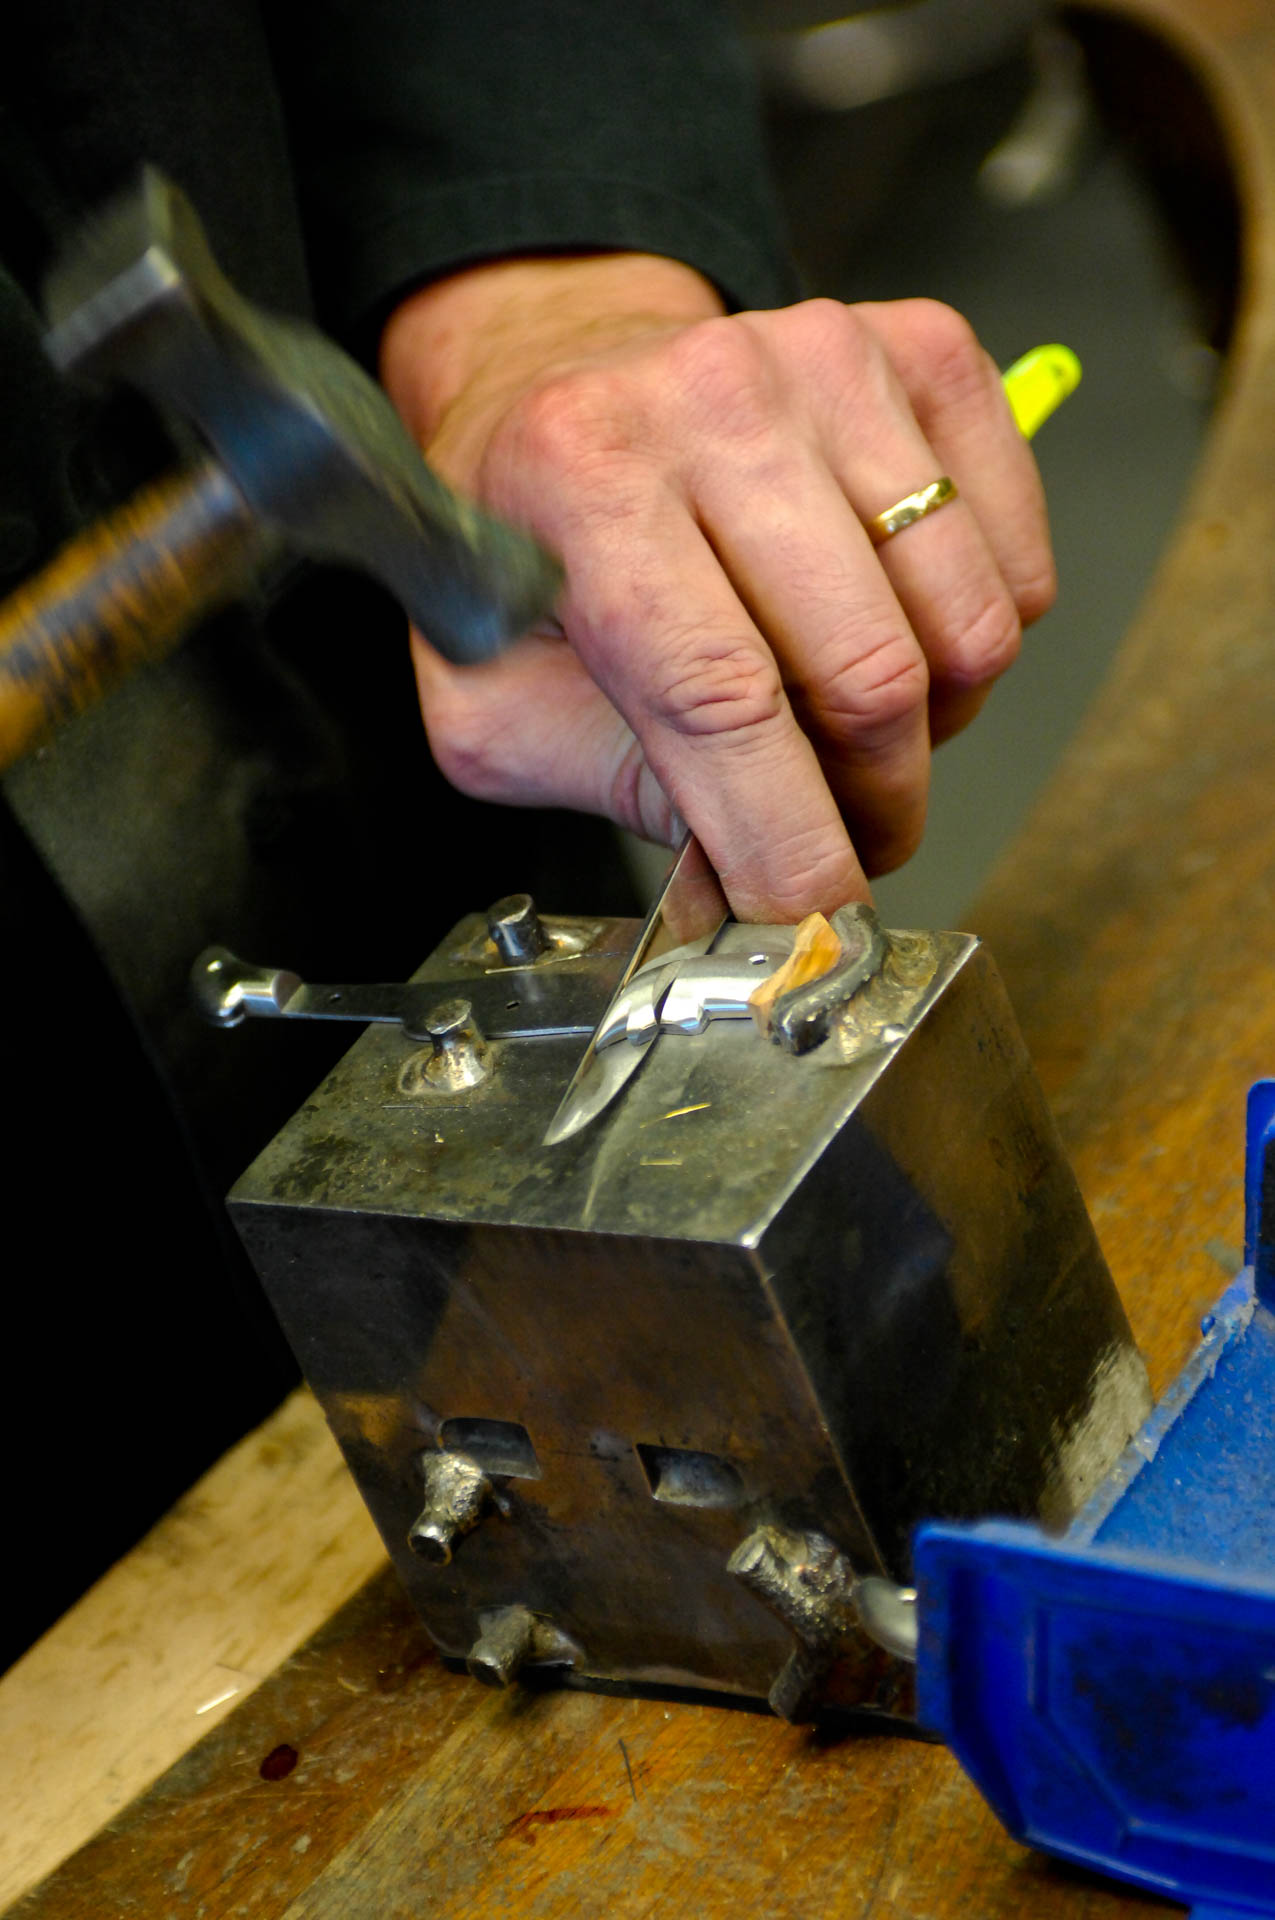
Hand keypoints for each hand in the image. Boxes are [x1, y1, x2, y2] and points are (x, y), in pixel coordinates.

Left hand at [380, 254, 1054, 921]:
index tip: (814, 921)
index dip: (785, 836)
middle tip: (841, 832)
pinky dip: (975, 638)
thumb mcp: (493, 691)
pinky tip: (892, 626)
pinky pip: (1018, 560)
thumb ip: (604, 790)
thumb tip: (736, 890)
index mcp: (580, 476)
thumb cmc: (529, 542)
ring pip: (967, 628)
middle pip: (869, 674)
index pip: (721, 696)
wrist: (566, 375)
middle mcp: (713, 396)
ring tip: (848, 718)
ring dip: (931, 722)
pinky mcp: (921, 354)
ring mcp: (831, 362)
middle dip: (872, 805)